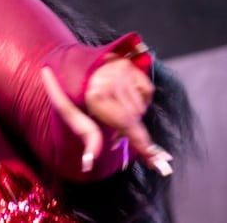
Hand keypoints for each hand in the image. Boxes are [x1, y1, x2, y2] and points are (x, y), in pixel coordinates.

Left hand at [41, 60, 172, 175]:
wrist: (69, 65)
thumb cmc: (71, 92)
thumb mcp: (71, 115)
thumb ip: (87, 137)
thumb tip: (89, 161)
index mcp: (95, 95)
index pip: (125, 123)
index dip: (141, 143)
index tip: (156, 161)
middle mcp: (111, 81)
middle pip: (134, 118)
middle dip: (128, 127)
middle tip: (114, 127)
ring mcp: (122, 71)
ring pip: (141, 107)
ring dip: (132, 113)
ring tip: (114, 106)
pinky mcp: (130, 66)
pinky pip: (147, 92)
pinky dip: (140, 98)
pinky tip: (123, 94)